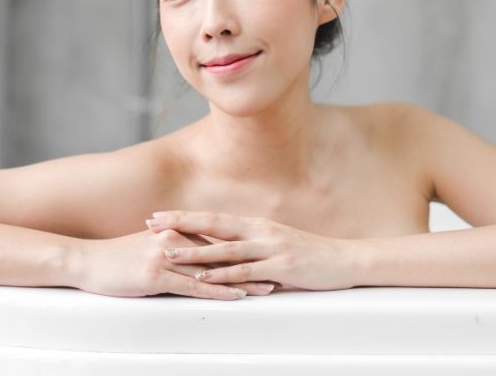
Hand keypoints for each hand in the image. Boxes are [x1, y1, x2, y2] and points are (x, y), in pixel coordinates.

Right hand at [67, 229, 276, 300]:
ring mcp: (167, 256)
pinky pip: (195, 285)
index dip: (248, 248)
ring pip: (215, 269)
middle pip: (225, 252)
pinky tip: (237, 296)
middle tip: (283, 269)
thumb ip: (173, 248)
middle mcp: (176, 240)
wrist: (85, 261)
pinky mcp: (157, 275)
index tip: (272, 254)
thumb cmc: (116, 258)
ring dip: (245, 279)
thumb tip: (195, 255)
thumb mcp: (148, 248)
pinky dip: (219, 290)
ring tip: (272, 287)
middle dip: (255, 262)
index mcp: (177, 232)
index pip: (220, 240)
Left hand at [145, 211, 355, 290]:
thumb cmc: (310, 256)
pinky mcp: (281, 265)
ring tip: (168, 252)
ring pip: (225, 248)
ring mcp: (270, 247)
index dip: (184, 217)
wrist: (344, 260)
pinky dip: (223, 275)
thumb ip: (250, 248)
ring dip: (195, 251)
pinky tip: (205, 278)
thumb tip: (222, 254)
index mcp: (256, 226)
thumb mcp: (276, 246)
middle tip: (151, 224)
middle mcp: (260, 231)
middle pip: (212, 225)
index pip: (213, 218)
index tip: (158, 216)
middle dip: (180, 224)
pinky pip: (246, 271)